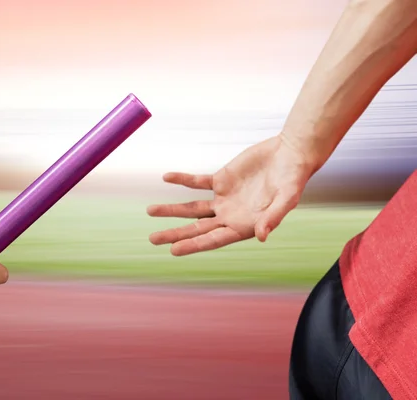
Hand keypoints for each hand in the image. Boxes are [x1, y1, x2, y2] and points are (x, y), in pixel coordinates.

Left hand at [147, 135, 314, 255]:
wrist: (290, 154)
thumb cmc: (293, 180)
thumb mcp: (287, 200)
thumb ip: (273, 218)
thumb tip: (262, 236)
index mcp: (243, 226)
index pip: (213, 240)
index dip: (194, 245)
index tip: (174, 250)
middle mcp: (230, 216)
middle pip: (197, 228)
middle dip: (175, 234)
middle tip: (153, 239)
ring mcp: (223, 199)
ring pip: (192, 207)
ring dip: (172, 209)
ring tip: (151, 211)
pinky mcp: (221, 180)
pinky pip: (197, 182)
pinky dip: (183, 179)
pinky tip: (167, 178)